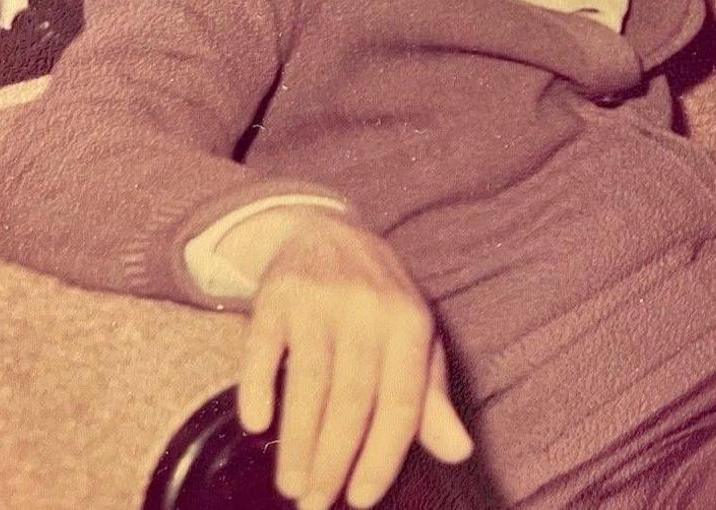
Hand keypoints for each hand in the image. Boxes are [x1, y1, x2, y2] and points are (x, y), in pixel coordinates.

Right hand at [229, 208, 472, 509]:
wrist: (326, 232)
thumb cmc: (380, 303)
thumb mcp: (415, 340)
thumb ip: (431, 398)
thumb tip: (459, 451)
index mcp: (412, 326)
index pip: (401, 403)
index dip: (382, 456)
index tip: (361, 500)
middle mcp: (369, 312)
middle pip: (352, 401)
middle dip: (333, 462)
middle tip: (316, 505)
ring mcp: (320, 302)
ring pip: (309, 383)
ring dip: (297, 441)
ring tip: (291, 485)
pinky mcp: (276, 297)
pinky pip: (263, 348)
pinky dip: (258, 387)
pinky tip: (256, 424)